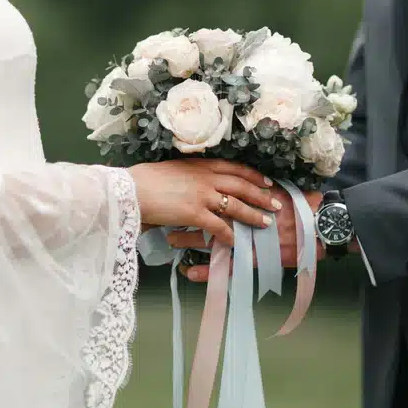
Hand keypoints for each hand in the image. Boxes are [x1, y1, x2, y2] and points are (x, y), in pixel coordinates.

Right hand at [129, 159, 279, 245]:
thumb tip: (194, 181)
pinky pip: (217, 226)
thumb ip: (189, 175)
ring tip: (265, 223)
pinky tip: (235, 242)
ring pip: (235, 205)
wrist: (131, 189)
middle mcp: (205, 178)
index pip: (234, 168)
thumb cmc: (146, 180)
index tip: (266, 182)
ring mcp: (201, 195)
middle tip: (276, 204)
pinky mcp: (194, 213)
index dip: (253, 176)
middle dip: (261, 195)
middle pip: (241, 185)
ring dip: (252, 215)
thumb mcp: (173, 170)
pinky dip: (228, 235)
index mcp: (200, 165)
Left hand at [170, 186, 324, 281]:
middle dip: (186, 214)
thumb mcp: (279, 194)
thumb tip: (248, 179)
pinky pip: (225, 266)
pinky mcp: (252, 259)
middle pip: (208, 214)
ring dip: (190, 240)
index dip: (196, 196)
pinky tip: (190, 274)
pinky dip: (209, 271)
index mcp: (249, 199)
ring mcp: (247, 239)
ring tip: (170, 242)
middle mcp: (243, 218)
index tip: (178, 195)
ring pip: (212, 239)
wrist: (321, 229)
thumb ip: (261, 190)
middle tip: (165, 214)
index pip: (217, 196)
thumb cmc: (301, 209)